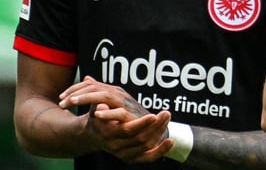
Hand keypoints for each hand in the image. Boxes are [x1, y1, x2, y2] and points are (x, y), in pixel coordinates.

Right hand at [58, 76, 172, 162]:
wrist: (94, 136)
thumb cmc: (99, 119)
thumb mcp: (95, 111)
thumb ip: (99, 108)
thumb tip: (101, 106)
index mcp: (108, 133)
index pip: (127, 130)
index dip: (141, 124)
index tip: (153, 115)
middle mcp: (116, 145)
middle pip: (140, 138)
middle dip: (156, 126)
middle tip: (167, 113)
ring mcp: (124, 153)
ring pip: (146, 145)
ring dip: (160, 132)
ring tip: (167, 118)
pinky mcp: (131, 158)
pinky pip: (148, 158)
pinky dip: (160, 151)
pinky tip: (170, 141)